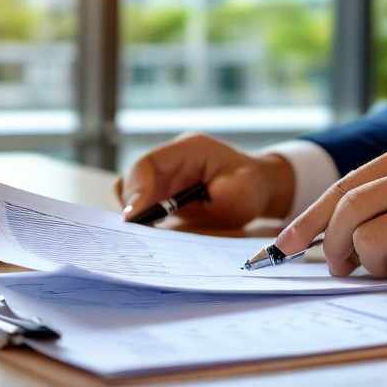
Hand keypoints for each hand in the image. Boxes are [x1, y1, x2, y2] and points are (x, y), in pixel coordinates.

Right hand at [115, 132, 295, 227]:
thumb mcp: (239, 192)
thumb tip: (175, 214)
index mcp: (187, 150)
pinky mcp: (160, 196)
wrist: (255, 189)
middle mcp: (169, 162)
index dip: (136, 190)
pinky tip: (148, 237)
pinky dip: (140, 221)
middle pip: (131, 180)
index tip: (133, 217)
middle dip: (130, 206)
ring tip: (142, 236)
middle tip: (136, 232)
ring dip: (133, 215)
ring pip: (130, 194)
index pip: (147, 164)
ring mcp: (162, 179)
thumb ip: (209, 199)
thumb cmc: (248, 187)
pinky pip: (140, 207)